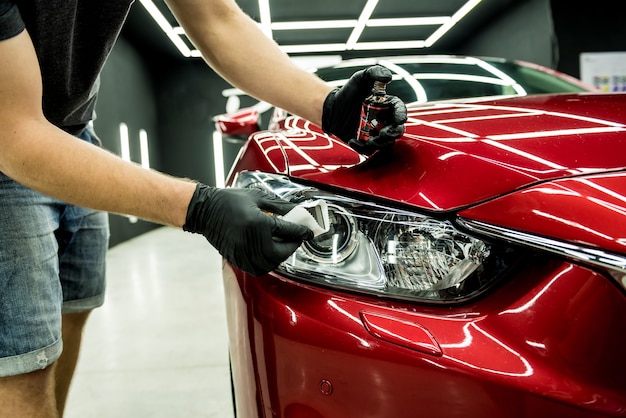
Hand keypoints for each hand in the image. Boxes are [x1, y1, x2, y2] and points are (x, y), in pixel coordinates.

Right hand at [183, 184, 312, 275]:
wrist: (204, 210)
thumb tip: (296, 211)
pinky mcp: (236, 258)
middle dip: (292, 246)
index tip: (309, 232)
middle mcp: (251, 240)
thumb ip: (279, 206)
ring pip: (269, 264)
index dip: (301, 232)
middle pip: (280, 252)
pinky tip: (269, 253)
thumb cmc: (228, 201)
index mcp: (258, 223)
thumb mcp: (257, 197)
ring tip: (283, 246)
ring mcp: (242, 252)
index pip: (288, 231)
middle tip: (296, 239)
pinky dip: (267, 263)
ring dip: (280, 257)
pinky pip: (256, 268)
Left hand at [322, 65, 406, 154]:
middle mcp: (384, 121)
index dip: (401, 115)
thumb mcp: (360, 78)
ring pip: (385, 143)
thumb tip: (388, 77)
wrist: (332, 107)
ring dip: (381, 143)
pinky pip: (368, 150)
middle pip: (397, 130)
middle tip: (384, 133)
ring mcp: (375, 133)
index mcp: (387, 106)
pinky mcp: (365, 143)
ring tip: (370, 139)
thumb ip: (374, 73)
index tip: (399, 119)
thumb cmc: (348, 92)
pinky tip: (352, 141)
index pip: (400, 111)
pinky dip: (361, 147)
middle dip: (393, 133)